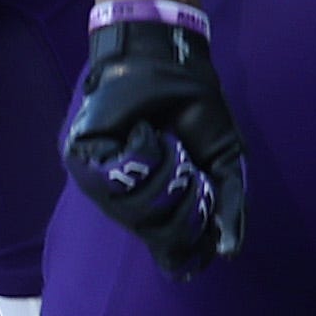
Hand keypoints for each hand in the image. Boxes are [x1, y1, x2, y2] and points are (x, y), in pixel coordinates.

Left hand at [64, 8, 250, 275]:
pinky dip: (147, 154)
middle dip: (186, 205)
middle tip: (192, 170)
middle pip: (156, 233)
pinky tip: (148, 134)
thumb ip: (230, 206)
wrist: (169, 63)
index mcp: (156, 203)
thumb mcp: (224, 161)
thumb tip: (228, 252)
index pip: (168, 245)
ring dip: (168, 174)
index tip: (207, 231)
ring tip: (170, 144)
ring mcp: (102, 183)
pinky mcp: (85, 159)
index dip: (189, 244)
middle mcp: (125, 199)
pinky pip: (121, 177)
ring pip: (138, 208)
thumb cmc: (195, 109)